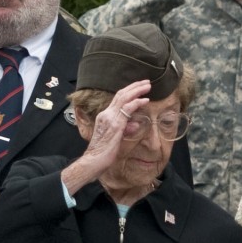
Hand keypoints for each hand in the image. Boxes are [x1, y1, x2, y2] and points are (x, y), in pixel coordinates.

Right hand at [61, 80, 151, 194]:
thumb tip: (135, 124)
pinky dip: (137, 102)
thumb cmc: (103, 153)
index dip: (129, 92)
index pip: (117, 100)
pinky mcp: (115, 124)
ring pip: (124, 98)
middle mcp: (106, 114)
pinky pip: (127, 109)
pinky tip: (145, 100)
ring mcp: (110, 118)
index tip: (139, 88)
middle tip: (146, 82)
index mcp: (105, 116)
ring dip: (137, 90)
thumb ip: (125, 129)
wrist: (93, 161)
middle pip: (121, 94)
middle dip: (134, 87)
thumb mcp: (117, 138)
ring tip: (148, 86)